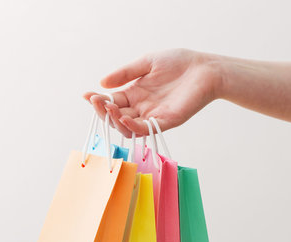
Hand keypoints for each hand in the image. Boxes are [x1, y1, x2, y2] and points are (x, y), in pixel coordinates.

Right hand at [84, 49, 221, 136]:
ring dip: (114, 120)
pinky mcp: (165, 122)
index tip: (86, 95)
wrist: (204, 68)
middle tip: (96, 101)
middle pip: (115, 117)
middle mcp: (141, 108)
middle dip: (102, 111)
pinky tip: (124, 117)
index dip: (97, 101)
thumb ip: (125, 73)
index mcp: (135, 94)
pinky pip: (145, 129)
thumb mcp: (146, 63)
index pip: (111, 102)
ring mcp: (152, 117)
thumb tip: (102, 83)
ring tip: (108, 108)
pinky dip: (132, 126)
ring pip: (127, 128)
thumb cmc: (179, 63)